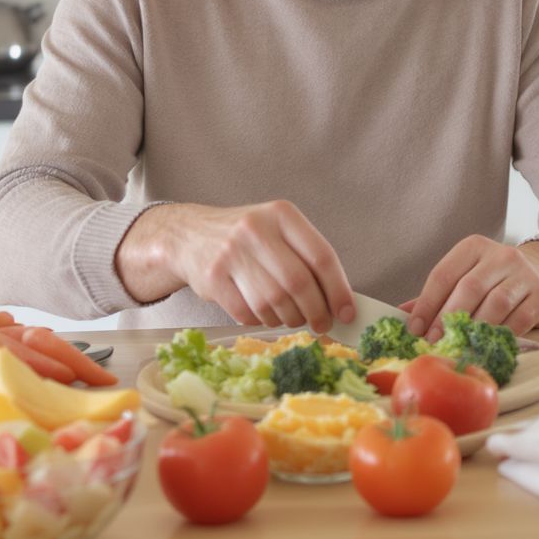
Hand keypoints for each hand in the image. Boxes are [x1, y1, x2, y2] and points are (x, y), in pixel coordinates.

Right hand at [116, 200, 355, 334]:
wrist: (189, 235)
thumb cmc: (246, 237)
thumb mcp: (278, 231)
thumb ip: (307, 258)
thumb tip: (341, 302)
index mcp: (281, 214)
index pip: (321, 256)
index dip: (339, 290)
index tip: (348, 312)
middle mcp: (256, 229)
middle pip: (298, 283)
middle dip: (316, 311)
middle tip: (322, 324)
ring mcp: (231, 253)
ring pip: (274, 302)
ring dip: (289, 318)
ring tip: (291, 315)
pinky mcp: (213, 279)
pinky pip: (249, 314)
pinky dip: (262, 320)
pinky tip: (262, 311)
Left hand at [402, 236, 538, 339]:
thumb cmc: (493, 279)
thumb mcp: (465, 275)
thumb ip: (437, 294)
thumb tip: (401, 314)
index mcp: (474, 247)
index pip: (444, 274)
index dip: (426, 302)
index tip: (414, 327)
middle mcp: (501, 256)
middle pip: (469, 288)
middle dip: (447, 318)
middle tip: (433, 341)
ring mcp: (525, 275)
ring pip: (495, 304)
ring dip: (473, 329)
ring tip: (457, 345)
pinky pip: (518, 320)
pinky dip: (499, 335)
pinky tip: (486, 346)